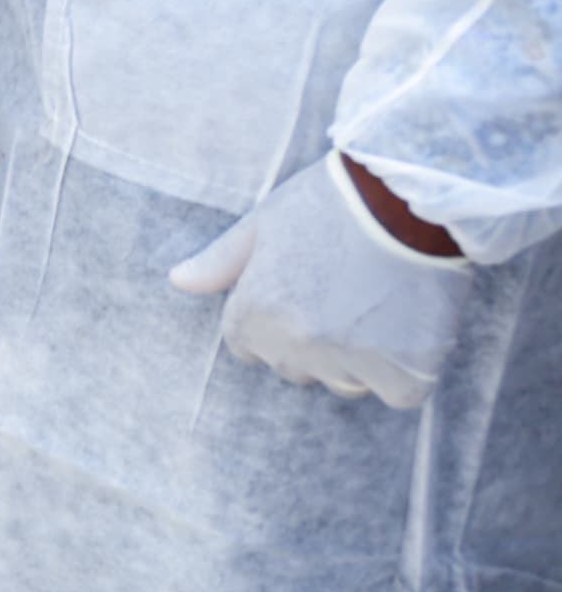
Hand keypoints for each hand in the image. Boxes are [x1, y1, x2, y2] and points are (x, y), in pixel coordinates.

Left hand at [169, 155, 469, 407]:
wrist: (412, 197)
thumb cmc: (332, 202)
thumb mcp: (265, 222)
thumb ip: (221, 261)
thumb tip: (179, 281)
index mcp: (256, 311)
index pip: (245, 345)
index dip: (268, 320)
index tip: (298, 296)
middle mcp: (298, 344)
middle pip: (291, 368)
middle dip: (308, 343)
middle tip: (340, 295)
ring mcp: (352, 361)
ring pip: (344, 384)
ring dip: (357, 360)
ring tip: (376, 305)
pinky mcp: (407, 372)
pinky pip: (397, 393)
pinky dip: (405, 371)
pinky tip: (410, 324)